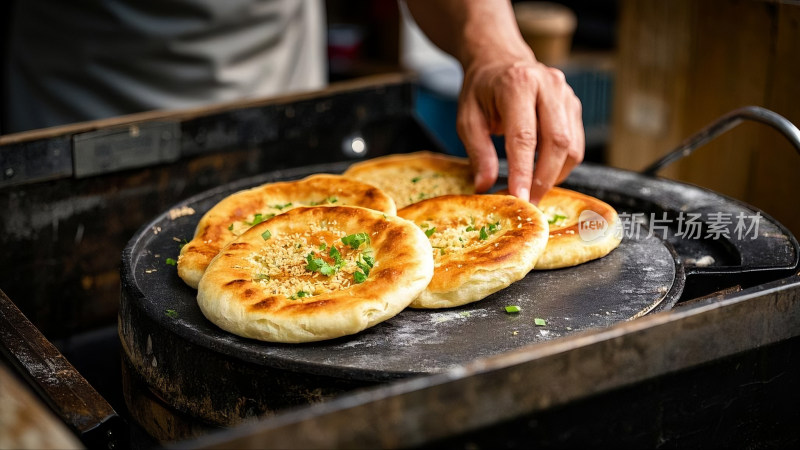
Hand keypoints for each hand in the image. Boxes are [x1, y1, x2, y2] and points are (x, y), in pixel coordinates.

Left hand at [457, 53, 583, 203]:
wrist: (500, 60)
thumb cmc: (482, 90)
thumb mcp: (468, 119)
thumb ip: (479, 152)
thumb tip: (485, 186)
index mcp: (517, 84)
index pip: (524, 136)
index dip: (523, 171)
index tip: (520, 199)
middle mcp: (548, 85)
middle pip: (556, 143)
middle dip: (544, 180)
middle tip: (529, 204)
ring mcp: (566, 94)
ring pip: (572, 147)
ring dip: (555, 176)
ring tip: (533, 192)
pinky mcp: (574, 106)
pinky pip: (575, 144)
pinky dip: (561, 166)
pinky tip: (542, 175)